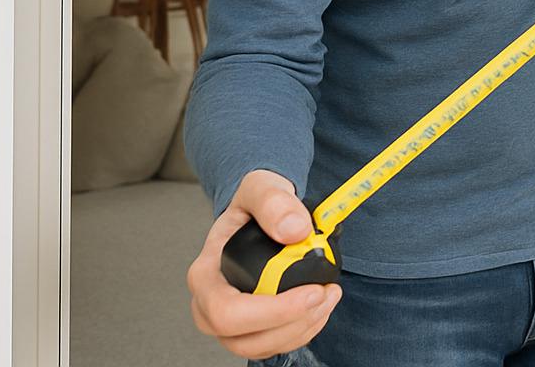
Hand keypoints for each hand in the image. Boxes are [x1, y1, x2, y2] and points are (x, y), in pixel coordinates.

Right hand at [187, 169, 342, 358]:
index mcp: (205, 273)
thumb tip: (294, 231)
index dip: (272, 311)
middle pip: (243, 339)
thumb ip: (273, 202)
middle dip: (292, 322)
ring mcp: (227, 322)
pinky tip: (320, 305)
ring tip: (328, 295)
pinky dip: (303, 331)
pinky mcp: (249, 328)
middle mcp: (209, 304)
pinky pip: (273, 344)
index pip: (226, 311)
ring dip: (302, 328)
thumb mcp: (261, 187)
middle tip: (325, 293)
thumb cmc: (253, 204)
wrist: (259, 213)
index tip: (311, 292)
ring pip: (260, 347)